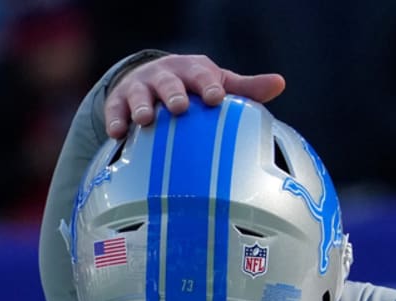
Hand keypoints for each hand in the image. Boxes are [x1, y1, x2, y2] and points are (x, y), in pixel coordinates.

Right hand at [105, 55, 286, 138]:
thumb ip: (246, 88)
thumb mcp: (219, 83)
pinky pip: (116, 110)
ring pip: (140, 95)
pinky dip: (116, 120)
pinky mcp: (120, 102)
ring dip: (143, 106)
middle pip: (169, 83)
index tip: (215, 98)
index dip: (208, 85)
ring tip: (146, 120)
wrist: (151, 79)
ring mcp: (141, 88)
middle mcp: (165, 76)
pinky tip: (118, 134)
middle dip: (174, 93)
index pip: (202, 75)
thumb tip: (280, 83)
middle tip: (179, 107)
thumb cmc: (194, 87)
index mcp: (193, 70)